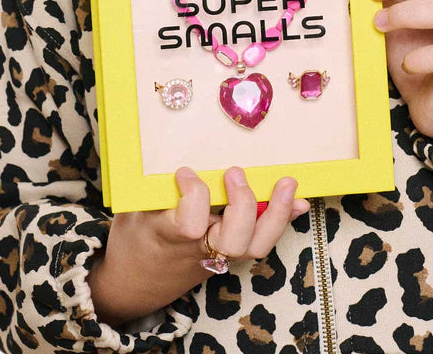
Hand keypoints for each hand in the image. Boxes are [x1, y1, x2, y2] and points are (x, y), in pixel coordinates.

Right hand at [90, 166, 308, 325]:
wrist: (135, 282)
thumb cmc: (135, 237)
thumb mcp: (135, 209)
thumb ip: (157, 188)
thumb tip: (178, 152)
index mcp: (169, 236)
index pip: (190, 222)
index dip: (194, 195)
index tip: (185, 172)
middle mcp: (198, 250)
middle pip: (233, 241)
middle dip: (243, 205)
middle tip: (235, 172)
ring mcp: (217, 255)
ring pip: (254, 246)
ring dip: (275, 214)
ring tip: (287, 184)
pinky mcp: (230, 255)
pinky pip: (259, 241)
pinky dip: (280, 220)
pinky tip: (297, 202)